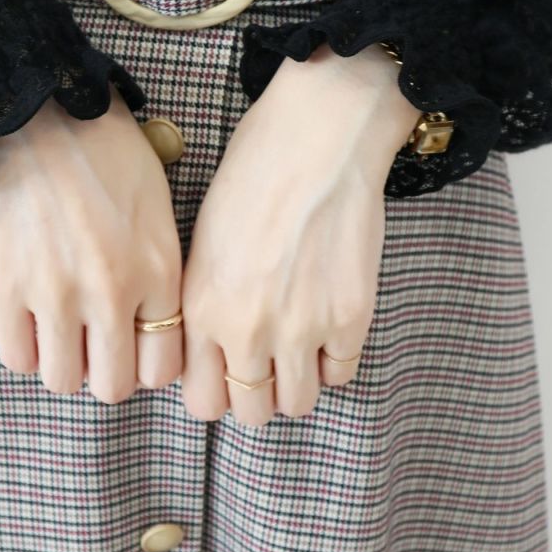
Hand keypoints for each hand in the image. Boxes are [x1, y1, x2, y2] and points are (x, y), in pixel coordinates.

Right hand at [0, 84, 182, 403]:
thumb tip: (155, 308)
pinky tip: (30, 318)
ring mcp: (56, 294)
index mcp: (158, 269)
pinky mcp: (6, 288)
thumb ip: (161, 262)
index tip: (135, 346)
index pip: (165, 366)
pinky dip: (25, 348)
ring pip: (63, 380)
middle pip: (114, 385)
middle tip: (95, 345)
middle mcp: (113, 293)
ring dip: (63, 363)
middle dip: (106, 371)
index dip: (149, 362)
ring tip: (60, 331)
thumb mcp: (156, 198)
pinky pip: (17, 358)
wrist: (37, 109)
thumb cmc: (103, 144)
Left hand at [179, 42, 420, 426]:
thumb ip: (204, 299)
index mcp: (201, 308)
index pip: (201, 400)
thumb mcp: (203, 236)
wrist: (317, 138)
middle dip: (255, 393)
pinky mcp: (350, 318)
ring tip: (299, 344)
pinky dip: (333, 358)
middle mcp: (247, 330)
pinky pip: (341, 374)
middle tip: (265, 361)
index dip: (215, 388)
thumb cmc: (253, 171)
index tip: (227, 371)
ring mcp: (301, 330)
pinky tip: (328, 322)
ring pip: (297, 404)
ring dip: (296, 382)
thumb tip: (215, 341)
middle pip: (249, 413)